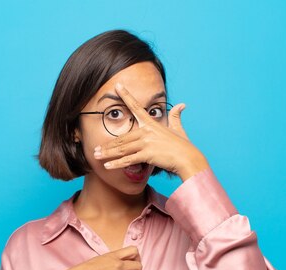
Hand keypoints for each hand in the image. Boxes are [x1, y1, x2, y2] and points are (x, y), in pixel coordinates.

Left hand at [93, 83, 209, 180]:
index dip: (126, 95)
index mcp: (152, 124)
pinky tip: (107, 166)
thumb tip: (182, 105)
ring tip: (97, 156)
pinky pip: (128, 159)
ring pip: (122, 148)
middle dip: (108, 144)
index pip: (136, 107)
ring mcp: (146, 142)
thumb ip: (176, 116)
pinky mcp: (147, 154)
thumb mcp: (178, 128)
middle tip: (96, 149)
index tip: (117, 86)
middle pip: (122, 137)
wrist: (188, 159)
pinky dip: (117, 164)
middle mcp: (147, 131)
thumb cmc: (184, 145)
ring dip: (108, 153)